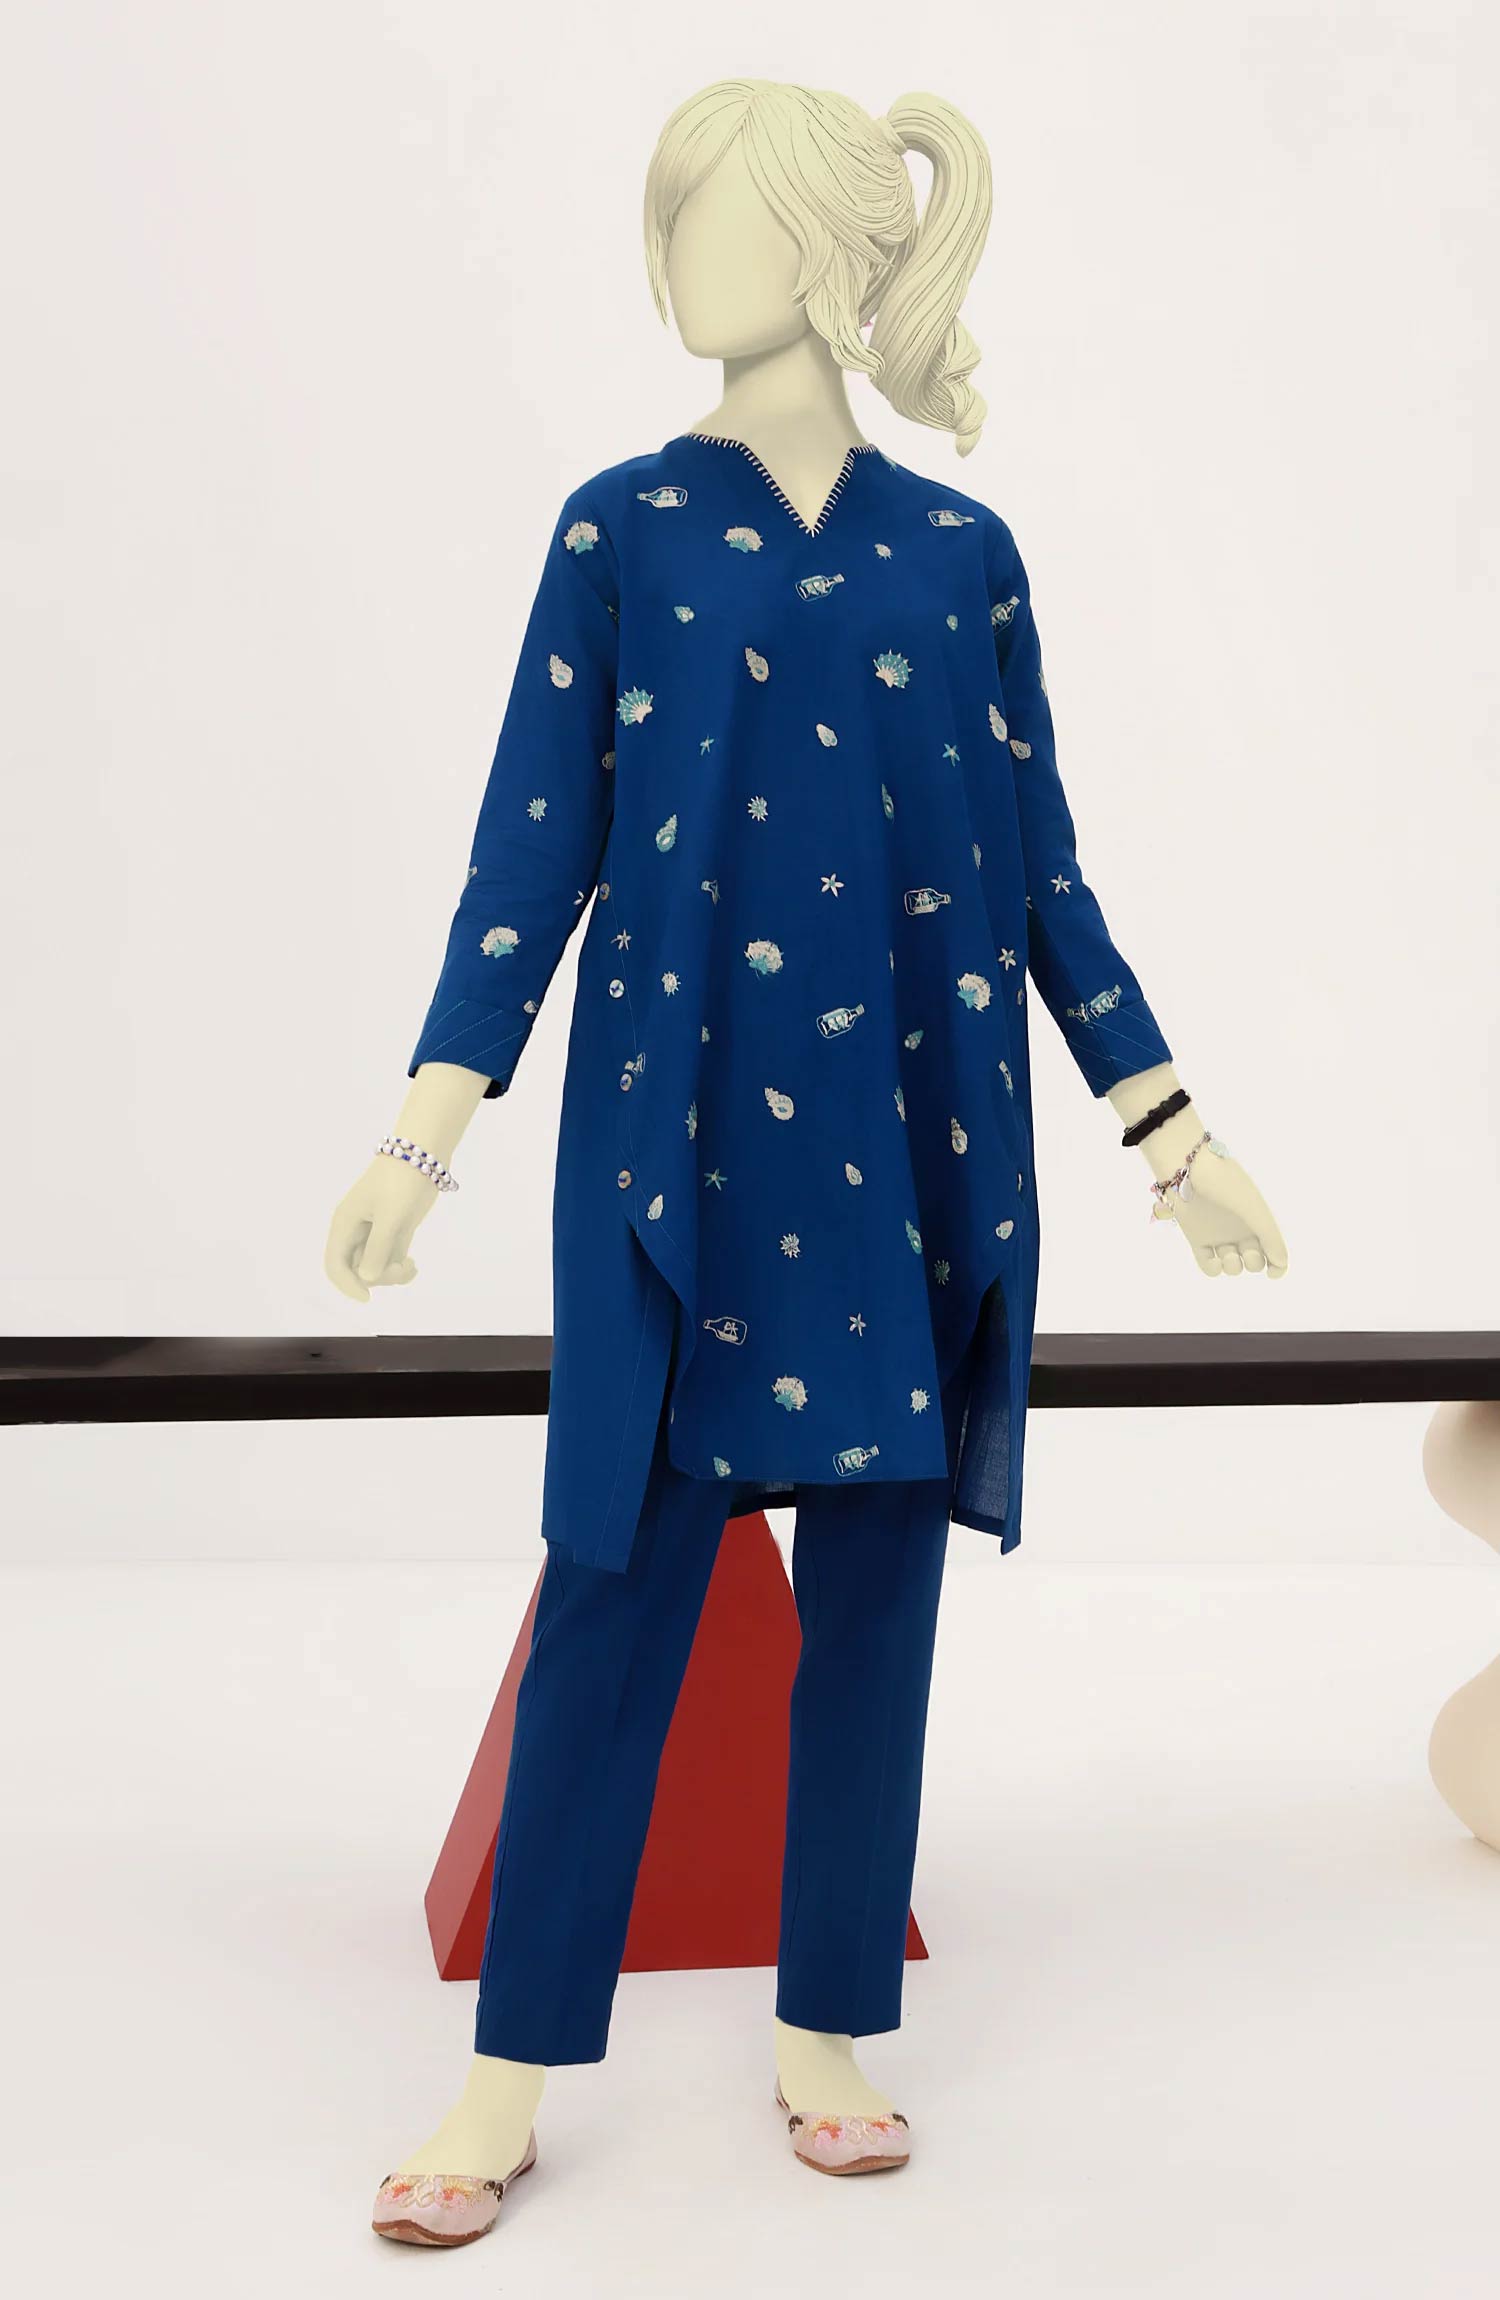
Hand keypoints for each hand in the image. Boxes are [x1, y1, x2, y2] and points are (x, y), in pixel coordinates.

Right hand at [324, 1157, 441, 1302]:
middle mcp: (356, 1231)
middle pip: (356, 1270)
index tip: (368, 1297)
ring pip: (374, 1267)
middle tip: (403, 1268)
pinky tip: (414, 1266)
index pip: (335, 1265)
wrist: (424, 1154)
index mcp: (345, 1224)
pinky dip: (401, 1268)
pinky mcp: (394, 1230)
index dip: (346, 1285)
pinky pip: (390, 1260)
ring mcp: (375, 1232)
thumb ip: (378, 1248)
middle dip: (378, 1277)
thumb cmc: (402, 1181)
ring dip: (392, 1275)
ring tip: (412, 1266)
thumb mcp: (390, 1216)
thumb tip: (366, 1279)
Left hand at [1150, 1137, 1288, 1278]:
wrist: (1188, 1168)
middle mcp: (1240, 1228)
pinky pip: (1209, 1266)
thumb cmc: (1226, 1183)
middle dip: (1253, 1263)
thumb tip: (1281, 1264)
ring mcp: (1219, 1234)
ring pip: (1232, 1266)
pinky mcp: (1198, 1239)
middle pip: (1253, 1261)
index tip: (1273, 1271)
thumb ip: (1271, 1236)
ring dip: (1233, 1267)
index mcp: (1258, 1219)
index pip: (1273, 1250)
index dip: (1277, 1266)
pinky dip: (1214, 1269)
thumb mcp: (1254, 1208)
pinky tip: (1215, 1259)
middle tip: (1247, 1251)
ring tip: (1227, 1255)